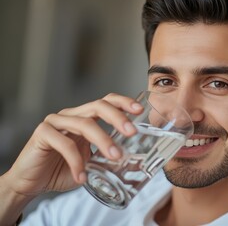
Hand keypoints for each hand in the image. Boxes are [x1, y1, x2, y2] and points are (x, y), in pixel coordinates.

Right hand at [1, 93, 142, 196]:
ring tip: (115, 157)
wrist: (31, 183)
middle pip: (98, 106)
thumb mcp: (92, 163)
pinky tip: (82, 176)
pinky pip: (65, 144)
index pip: (106, 102)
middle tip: (132, 132)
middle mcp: (71, 116)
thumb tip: (134, 161)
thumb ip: (107, 158)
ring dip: (103, 141)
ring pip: (84, 124)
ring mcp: (56, 122)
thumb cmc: (62, 170)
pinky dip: (76, 161)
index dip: (123, 102)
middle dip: (117, 117)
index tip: (139, 110)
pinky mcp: (42, 133)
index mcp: (85, 118)